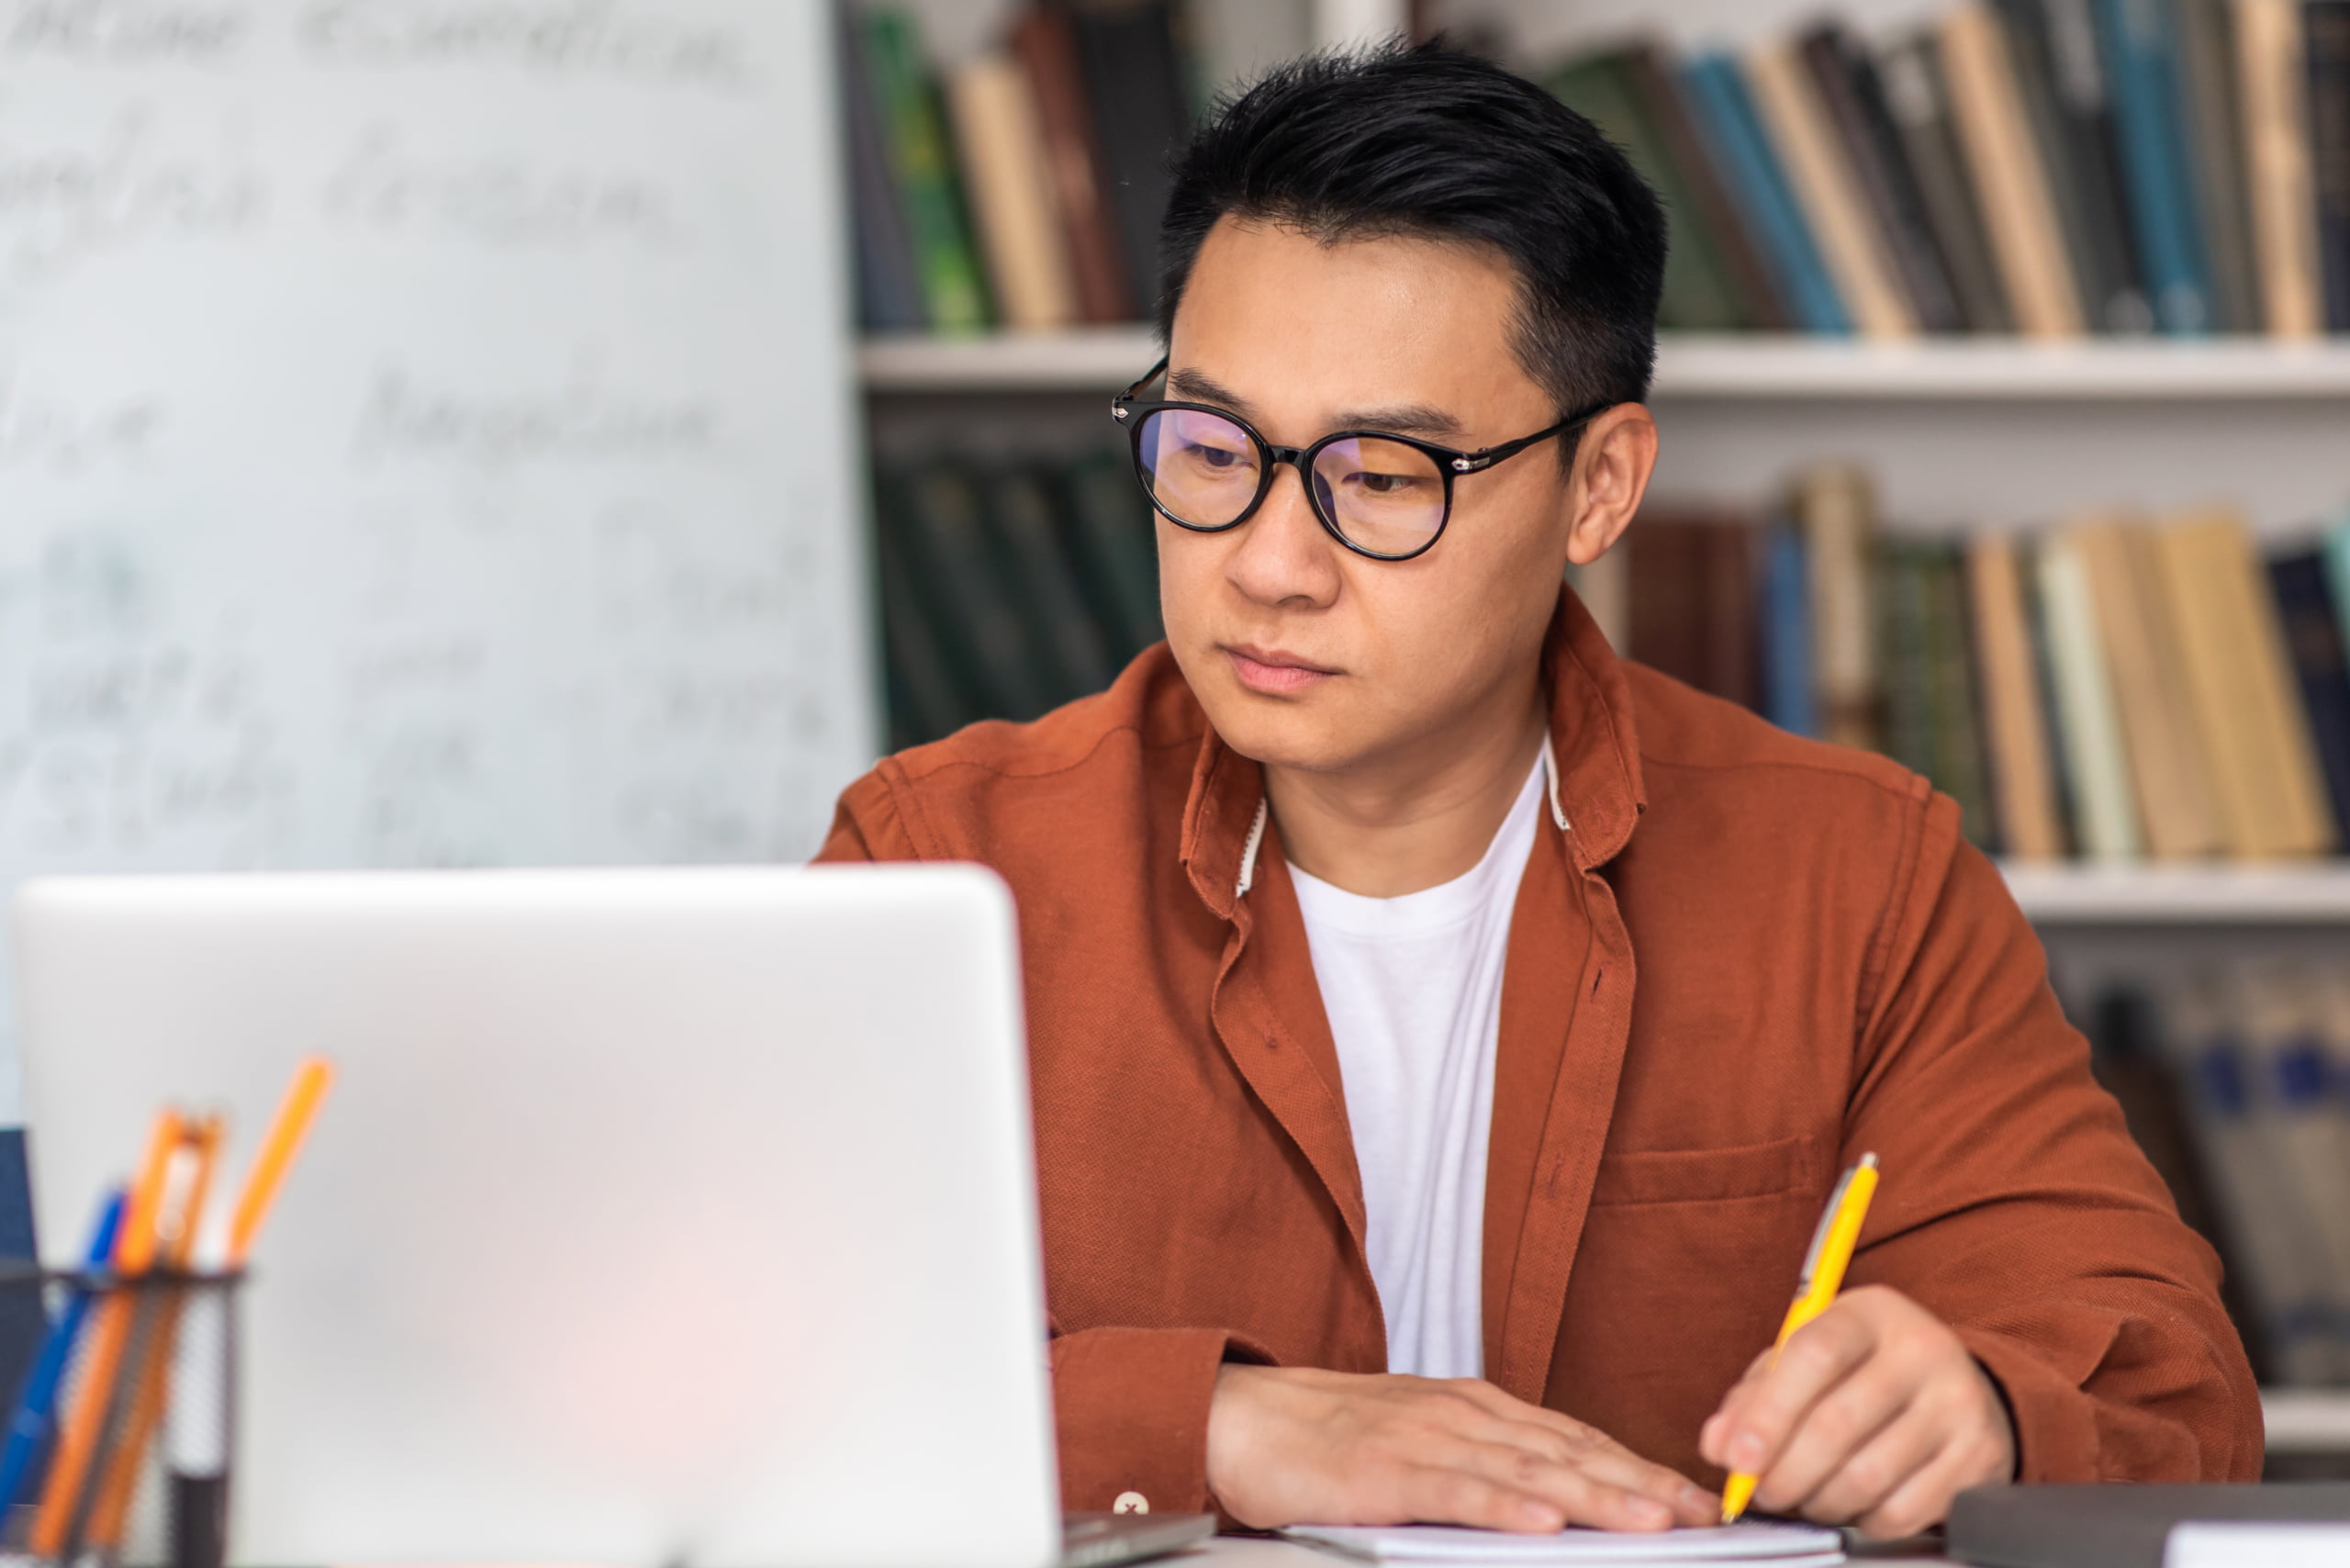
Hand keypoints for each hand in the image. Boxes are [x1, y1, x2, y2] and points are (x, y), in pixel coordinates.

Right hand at [1206, 1364, 1716, 1532]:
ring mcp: (1427, 1437)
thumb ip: (1485, 1467)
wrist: (1246, 1420)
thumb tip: (1554, 1503)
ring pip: (1527, 1468)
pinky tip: (1544, 1521)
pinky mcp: (1387, 1469)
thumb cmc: (1333, 1441)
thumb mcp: (1424, 1445)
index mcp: (1476, 1408)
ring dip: (1594, 1495)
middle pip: (1568, 1451)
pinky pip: (1457, 1489)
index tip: (1694, 1499)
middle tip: (1699, 1514)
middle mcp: (1463, 1414)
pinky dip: (1505, 1503)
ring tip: (1650, 1520)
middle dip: (1640, 1484)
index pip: (1575, 1439)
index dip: (1638, 1468)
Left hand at [1699, 1285, 2015, 1538]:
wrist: (1960, 1386)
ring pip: (1868, 1477)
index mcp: (1870, 1313)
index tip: (1737, 1457)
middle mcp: (1923, 1349)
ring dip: (1821, 1502)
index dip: (1767, 1413)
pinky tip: (1855, 1506)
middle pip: (1837, 1424)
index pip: (1814, 1354)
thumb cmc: (1862, 1372)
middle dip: (1785, 1473)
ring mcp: (1960, 1403)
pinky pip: (1906, 1511)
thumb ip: (1755, 1396)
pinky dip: (1865, 1521)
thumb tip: (1719, 1446)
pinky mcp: (1981, 1457)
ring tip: (1806, 1498)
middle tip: (1764, 1493)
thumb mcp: (1807, 1359)